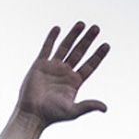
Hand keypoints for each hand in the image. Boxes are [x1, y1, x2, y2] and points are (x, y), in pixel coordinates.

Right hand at [1, 23, 109, 138]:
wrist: (32, 114)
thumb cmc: (52, 115)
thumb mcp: (72, 111)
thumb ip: (88, 106)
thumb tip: (105, 108)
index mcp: (74, 82)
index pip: (89, 65)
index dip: (98, 55)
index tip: (106, 45)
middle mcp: (65, 73)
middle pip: (79, 52)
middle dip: (88, 40)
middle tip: (96, 28)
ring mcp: (52, 67)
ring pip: (65, 47)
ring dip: (73, 35)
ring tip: (82, 24)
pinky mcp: (40, 65)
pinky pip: (47, 48)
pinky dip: (52, 38)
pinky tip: (58, 28)